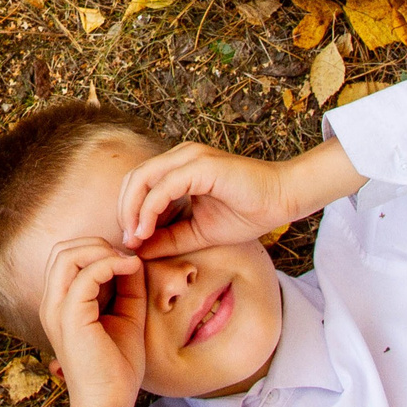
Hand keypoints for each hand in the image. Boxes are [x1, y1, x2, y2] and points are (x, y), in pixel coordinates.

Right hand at [37, 237, 144, 406]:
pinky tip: (130, 269)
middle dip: (97, 244)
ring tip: (127, 261)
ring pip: (67, 255)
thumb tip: (133, 258)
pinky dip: (109, 264)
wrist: (110, 404)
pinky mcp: (70, 318)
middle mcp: (52, 304)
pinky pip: (85, 276)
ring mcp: (57, 310)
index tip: (127, 260)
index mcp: (60, 305)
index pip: (66, 258)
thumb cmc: (117, 367)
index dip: (97, 250)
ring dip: (101, 250)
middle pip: (63, 250)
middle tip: (126, 257)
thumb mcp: (126, 315)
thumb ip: (127, 286)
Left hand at [116, 142, 294, 261]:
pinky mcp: (201, 166)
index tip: (131, 242)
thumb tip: (139, 250)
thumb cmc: (247, 213)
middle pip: (133, 178)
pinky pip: (163, 186)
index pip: (139, 183)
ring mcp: (190, 157)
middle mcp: (181, 156)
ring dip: (132, 210)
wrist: (282, 201)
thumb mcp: (198, 232)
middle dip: (124, 211)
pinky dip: (149, 209)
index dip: (128, 211)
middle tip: (128, 241)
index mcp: (180, 167)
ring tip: (135, 237)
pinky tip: (147, 230)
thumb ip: (169, 238)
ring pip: (142, 178)